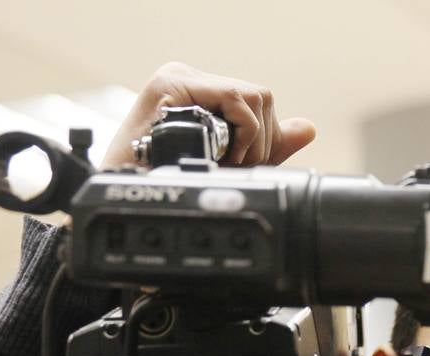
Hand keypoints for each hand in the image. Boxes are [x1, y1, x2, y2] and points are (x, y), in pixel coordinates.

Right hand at [101, 61, 316, 169]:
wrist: (121, 201)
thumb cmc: (164, 185)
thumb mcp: (228, 167)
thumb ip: (267, 147)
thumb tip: (308, 128)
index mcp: (202, 94)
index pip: (258, 103)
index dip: (264, 140)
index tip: (247, 166)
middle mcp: (191, 81)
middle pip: (261, 99)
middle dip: (260, 142)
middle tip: (234, 168)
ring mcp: (180, 79)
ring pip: (254, 96)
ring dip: (250, 141)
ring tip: (223, 163)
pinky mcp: (171, 83)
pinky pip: (236, 98)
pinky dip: (241, 133)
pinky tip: (220, 154)